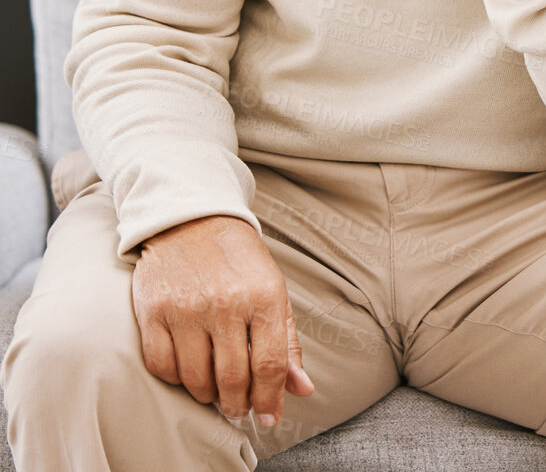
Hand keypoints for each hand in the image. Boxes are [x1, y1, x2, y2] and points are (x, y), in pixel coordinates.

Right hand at [131, 215, 314, 426]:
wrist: (193, 219)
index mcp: (263, 297)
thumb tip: (302, 389)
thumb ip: (288, 342)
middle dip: (239, 403)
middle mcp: (225, 304)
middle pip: (232, 378)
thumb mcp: (275, 292)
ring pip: (196, 379)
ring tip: (216, 390)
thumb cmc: (240, 261)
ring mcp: (185, 309)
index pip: (269, 364)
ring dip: (208, 395)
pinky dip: (176, 379)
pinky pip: (162, 366)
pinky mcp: (152, 311)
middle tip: (240, 407)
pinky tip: (188, 372)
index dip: (271, 399)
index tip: (269, 418)